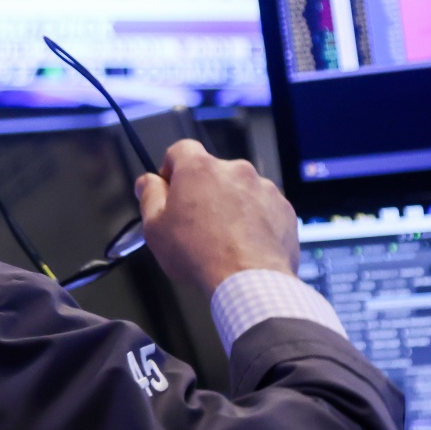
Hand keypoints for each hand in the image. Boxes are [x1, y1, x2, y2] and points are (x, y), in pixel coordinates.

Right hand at [134, 140, 298, 293]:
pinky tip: (244, 245)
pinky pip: (263, 208)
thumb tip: (147, 182)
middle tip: (195, 223)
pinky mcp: (283, 208)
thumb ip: (149, 195)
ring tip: (223, 240)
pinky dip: (254, 221)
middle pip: (212, 172)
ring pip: (239, 191)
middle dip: (203, 192)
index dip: (172, 168)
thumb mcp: (155, 227)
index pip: (180, 150)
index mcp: (199, 168)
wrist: (249, 280)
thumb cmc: (201, 255)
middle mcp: (234, 170)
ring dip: (230, 206)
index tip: (170, 188)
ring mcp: (263, 187)